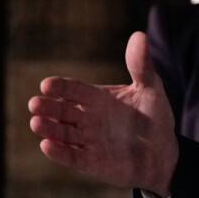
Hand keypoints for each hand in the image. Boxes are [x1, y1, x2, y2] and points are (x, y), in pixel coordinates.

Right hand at [28, 31, 178, 195]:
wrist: (163, 153)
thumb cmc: (154, 117)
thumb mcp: (151, 88)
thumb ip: (141, 65)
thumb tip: (139, 35)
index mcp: (96, 98)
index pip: (73, 90)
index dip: (60, 87)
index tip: (47, 84)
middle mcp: (86, 118)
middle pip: (61, 111)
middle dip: (48, 107)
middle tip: (35, 103)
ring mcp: (86, 140)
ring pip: (61, 133)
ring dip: (48, 128)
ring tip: (36, 122)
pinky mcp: (89, 162)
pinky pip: (71, 156)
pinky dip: (58, 152)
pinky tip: (47, 145)